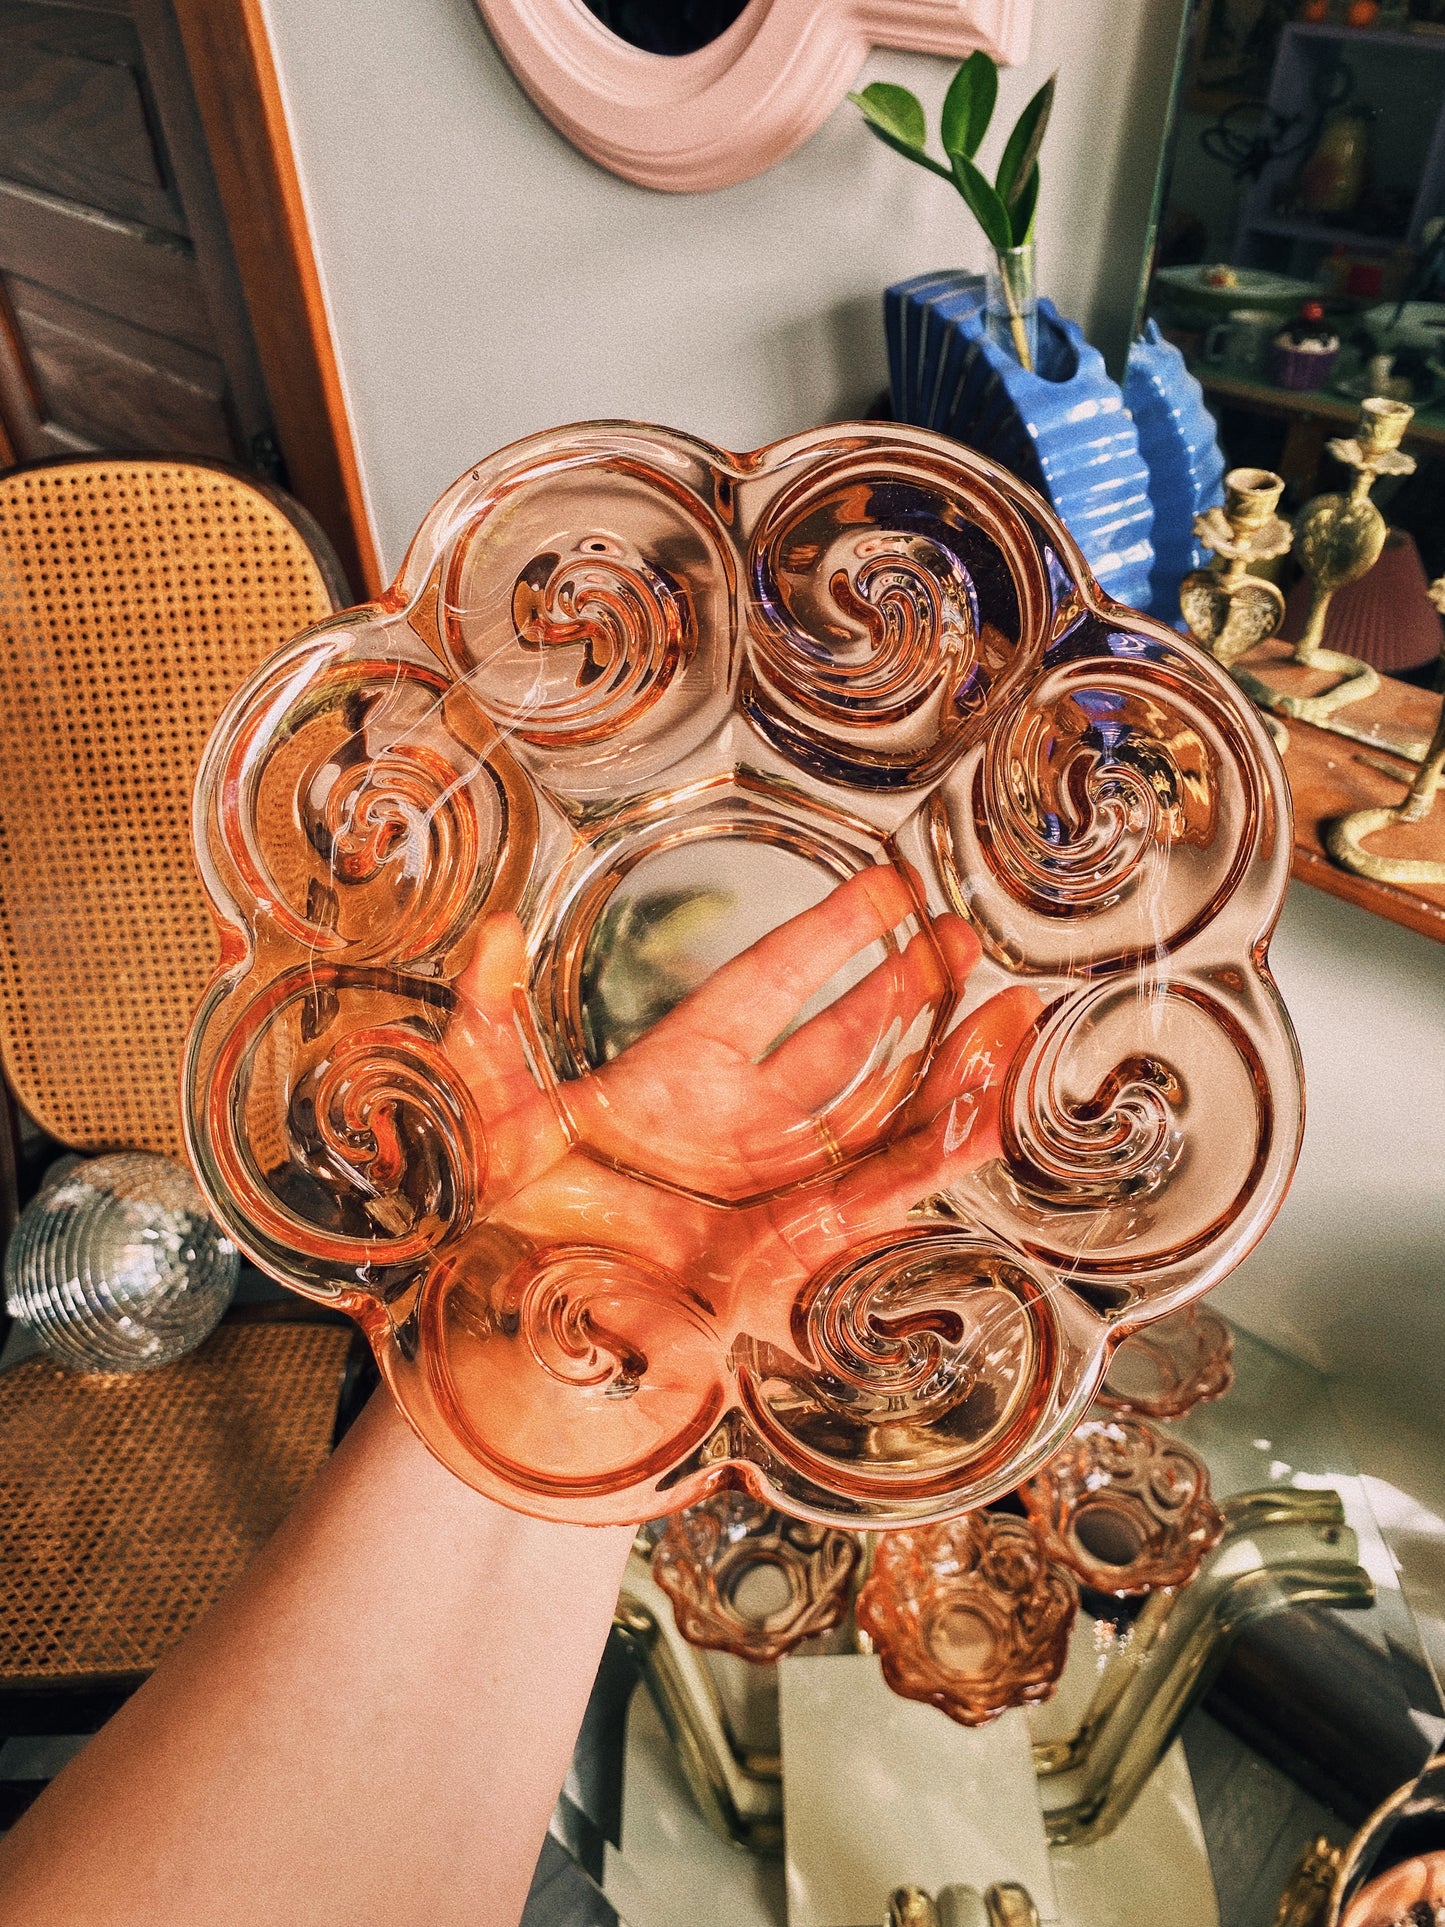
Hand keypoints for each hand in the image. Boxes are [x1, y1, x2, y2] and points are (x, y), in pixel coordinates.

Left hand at [436, 868, 1040, 1500]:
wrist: (515, 1350)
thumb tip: (499, 929)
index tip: (888, 885)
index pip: (768, 986)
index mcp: (674, 1079)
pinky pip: (881, 1195)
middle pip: (841, 1045)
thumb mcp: (484, 1119)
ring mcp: (773, 1192)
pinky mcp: (797, 1256)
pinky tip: (989, 1111)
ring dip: (947, 1069)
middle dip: (908, 991)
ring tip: (1012, 1016)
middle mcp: (738, 1130)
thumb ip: (489, 1023)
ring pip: (880, 1117)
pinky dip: (939, 1155)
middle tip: (967, 937)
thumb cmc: (497, 1237)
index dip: (829, 936)